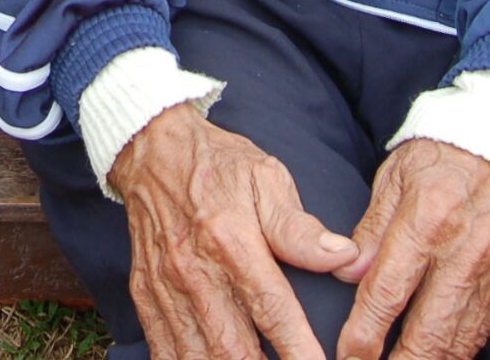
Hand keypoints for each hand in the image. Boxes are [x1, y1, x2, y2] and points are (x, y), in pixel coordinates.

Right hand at [111, 105, 359, 359]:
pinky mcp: (145, 295)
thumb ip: (299, 226)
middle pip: (231, 347)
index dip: (298, 349)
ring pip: (196, 356)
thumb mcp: (265, 177)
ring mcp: (165, 287)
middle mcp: (194, 270)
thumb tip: (344, 257)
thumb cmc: (218, 165)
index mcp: (230, 240)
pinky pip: (163, 349)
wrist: (150, 149)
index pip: (271, 308)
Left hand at [335, 139, 489, 359]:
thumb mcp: (394, 176)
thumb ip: (371, 229)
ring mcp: (489, 272)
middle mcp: (460, 255)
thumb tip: (347, 275)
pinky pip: (481, 330)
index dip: (363, 335)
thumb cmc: (443, 153)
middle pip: (427, 334)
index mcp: (424, 223)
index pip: (387, 294)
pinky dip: (459, 353)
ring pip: (458, 342)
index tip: (346, 356)